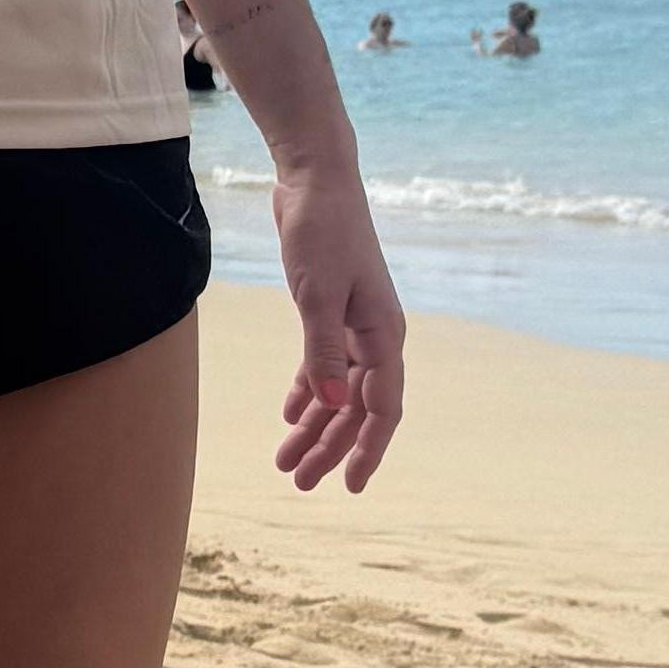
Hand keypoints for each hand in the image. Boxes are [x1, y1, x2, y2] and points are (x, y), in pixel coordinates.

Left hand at [266, 154, 405, 494]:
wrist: (314, 182)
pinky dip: (306, 389)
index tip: (349, 486)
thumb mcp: (317, 296)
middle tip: (299, 483)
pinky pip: (321, 364)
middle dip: (329, 447)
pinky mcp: (330, 311)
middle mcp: (375, 336)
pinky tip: (288, 415)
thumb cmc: (321, 233)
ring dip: (313, 426)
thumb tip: (326, 408)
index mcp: (383, 336)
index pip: (382, 408)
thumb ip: (320, 354)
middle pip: (356, 407)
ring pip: (336, 390)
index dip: (368, 450)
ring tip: (284, 460)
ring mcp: (353, 325)